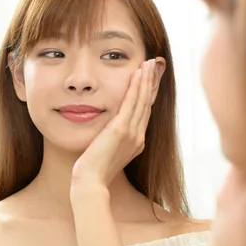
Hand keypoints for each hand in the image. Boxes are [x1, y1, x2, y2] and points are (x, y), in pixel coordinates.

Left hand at [70, 58, 159, 194]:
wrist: (90, 182)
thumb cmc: (92, 171)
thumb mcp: (106, 152)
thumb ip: (111, 140)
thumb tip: (108, 131)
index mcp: (136, 142)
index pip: (144, 112)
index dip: (148, 94)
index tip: (150, 79)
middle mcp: (138, 136)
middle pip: (147, 104)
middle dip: (151, 83)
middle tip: (154, 65)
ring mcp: (132, 133)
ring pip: (142, 100)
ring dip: (147, 79)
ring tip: (149, 63)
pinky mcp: (122, 129)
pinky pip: (132, 102)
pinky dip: (136, 86)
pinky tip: (138, 72)